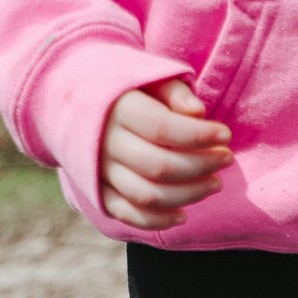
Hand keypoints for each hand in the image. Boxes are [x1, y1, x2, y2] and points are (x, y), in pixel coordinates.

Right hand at [99, 76, 232, 229]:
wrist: (71, 101)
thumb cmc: (124, 88)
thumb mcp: (146, 76)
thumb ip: (173, 91)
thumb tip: (198, 112)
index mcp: (116, 108)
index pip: (163, 128)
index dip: (199, 135)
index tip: (226, 135)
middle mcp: (104, 142)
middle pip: (159, 166)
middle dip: (201, 166)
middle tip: (226, 159)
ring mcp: (98, 171)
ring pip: (147, 195)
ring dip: (188, 195)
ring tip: (215, 183)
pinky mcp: (96, 192)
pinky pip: (126, 214)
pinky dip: (156, 221)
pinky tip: (183, 216)